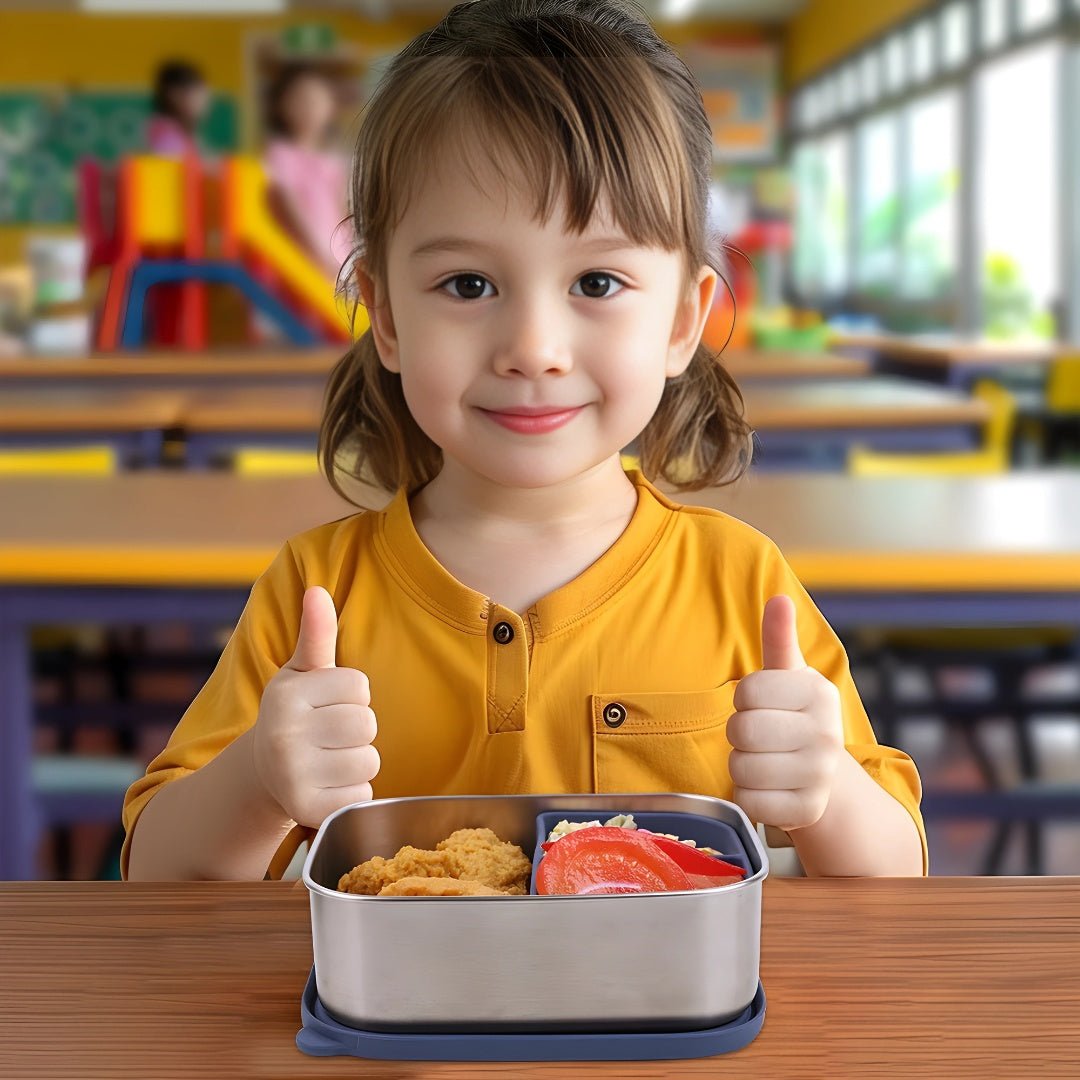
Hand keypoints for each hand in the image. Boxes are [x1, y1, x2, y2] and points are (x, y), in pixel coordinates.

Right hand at [252, 586, 379, 827]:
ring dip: (357, 761)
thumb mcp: (301, 673)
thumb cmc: (295, 714)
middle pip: (366, 724)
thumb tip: (317, 590)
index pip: (359, 686)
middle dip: (357, 729)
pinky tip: (328, 786)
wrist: (262, 776)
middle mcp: (284, 735)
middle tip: (330, 736)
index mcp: (286, 696)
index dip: (352, 695)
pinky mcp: (309, 810)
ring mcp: (294, 775)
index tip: (328, 704)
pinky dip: (353, 792)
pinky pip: (362, 794)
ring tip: (329, 760)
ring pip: (368, 760)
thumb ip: (316, 634)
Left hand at [728, 595, 843, 831]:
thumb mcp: (788, 676)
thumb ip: (779, 639)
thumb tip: (778, 597)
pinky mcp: (807, 811)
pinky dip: (747, 795)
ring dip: (740, 765)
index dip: (743, 700)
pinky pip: (748, 801)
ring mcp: (820, 776)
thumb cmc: (793, 716)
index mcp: (819, 693)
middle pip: (741, 730)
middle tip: (758, 737)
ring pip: (740, 767)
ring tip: (763, 761)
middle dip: (738, 734)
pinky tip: (768, 787)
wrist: (826, 778)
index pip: (746, 691)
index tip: (760, 706)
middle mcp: (827, 734)